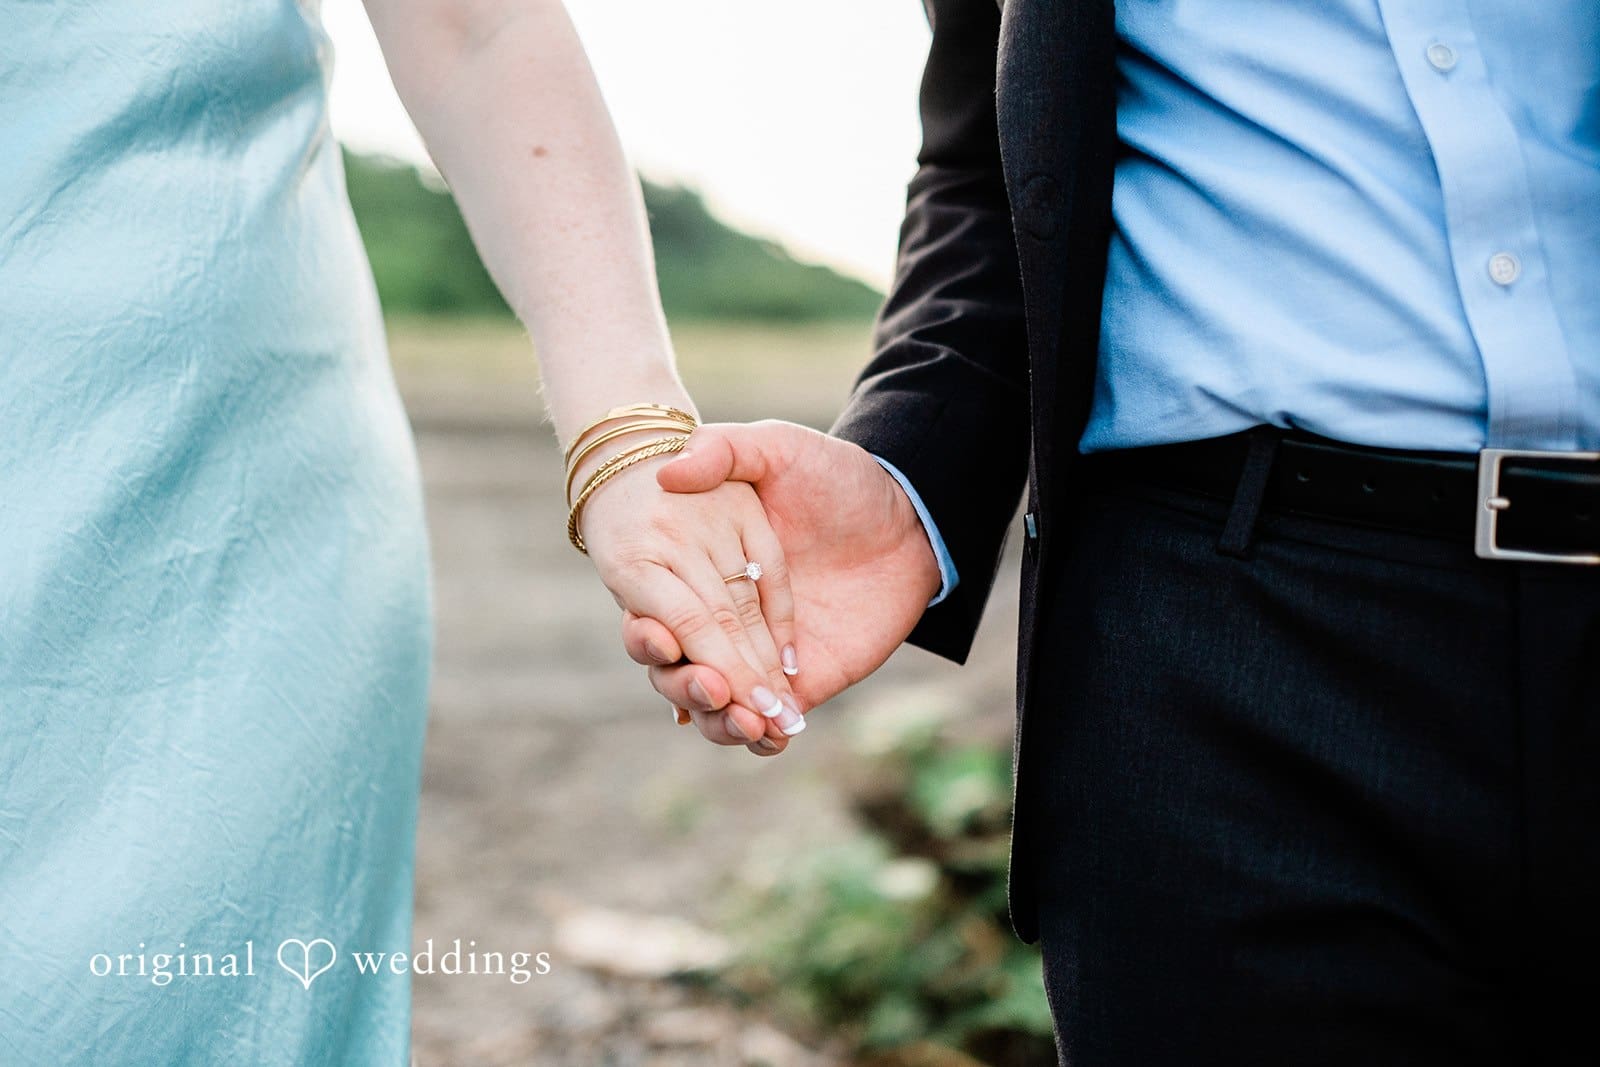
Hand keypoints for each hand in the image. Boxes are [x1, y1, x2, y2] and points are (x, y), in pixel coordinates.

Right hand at [577, 442, 806, 754]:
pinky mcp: (799, 681)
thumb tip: (668, 473)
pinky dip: (761, 737)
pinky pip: (767, 723)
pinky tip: (772, 734)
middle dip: (684, 686)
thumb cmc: (836, 476)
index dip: (646, 634)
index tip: (655, 635)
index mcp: (695, 573)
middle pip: (674, 672)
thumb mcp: (779, 448)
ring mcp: (756, 655)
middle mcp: (716, 620)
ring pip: (715, 707)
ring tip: (746, 716)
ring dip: (721, 722)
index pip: (651, 617)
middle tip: (712, 685)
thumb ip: (724, 450)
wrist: (909, 514)